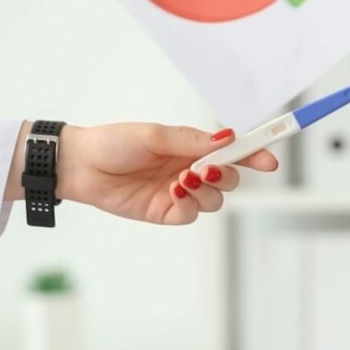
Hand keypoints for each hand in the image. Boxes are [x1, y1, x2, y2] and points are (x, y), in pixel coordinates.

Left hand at [28, 123, 279, 224]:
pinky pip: (191, 214)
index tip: (270, 159)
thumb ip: (192, 141)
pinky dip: (188, 204)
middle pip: (230, 178)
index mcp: (191, 147)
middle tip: (211, 168)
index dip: (254, 154)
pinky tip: (173, 191)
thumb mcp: (154, 135)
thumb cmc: (112, 143)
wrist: (79, 166)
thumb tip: (227, 138)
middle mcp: (189, 169)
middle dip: (228, 175)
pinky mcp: (165, 212)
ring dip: (207, 190)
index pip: (232, 151)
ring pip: (215, 200)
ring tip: (184, 179)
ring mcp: (179, 192)